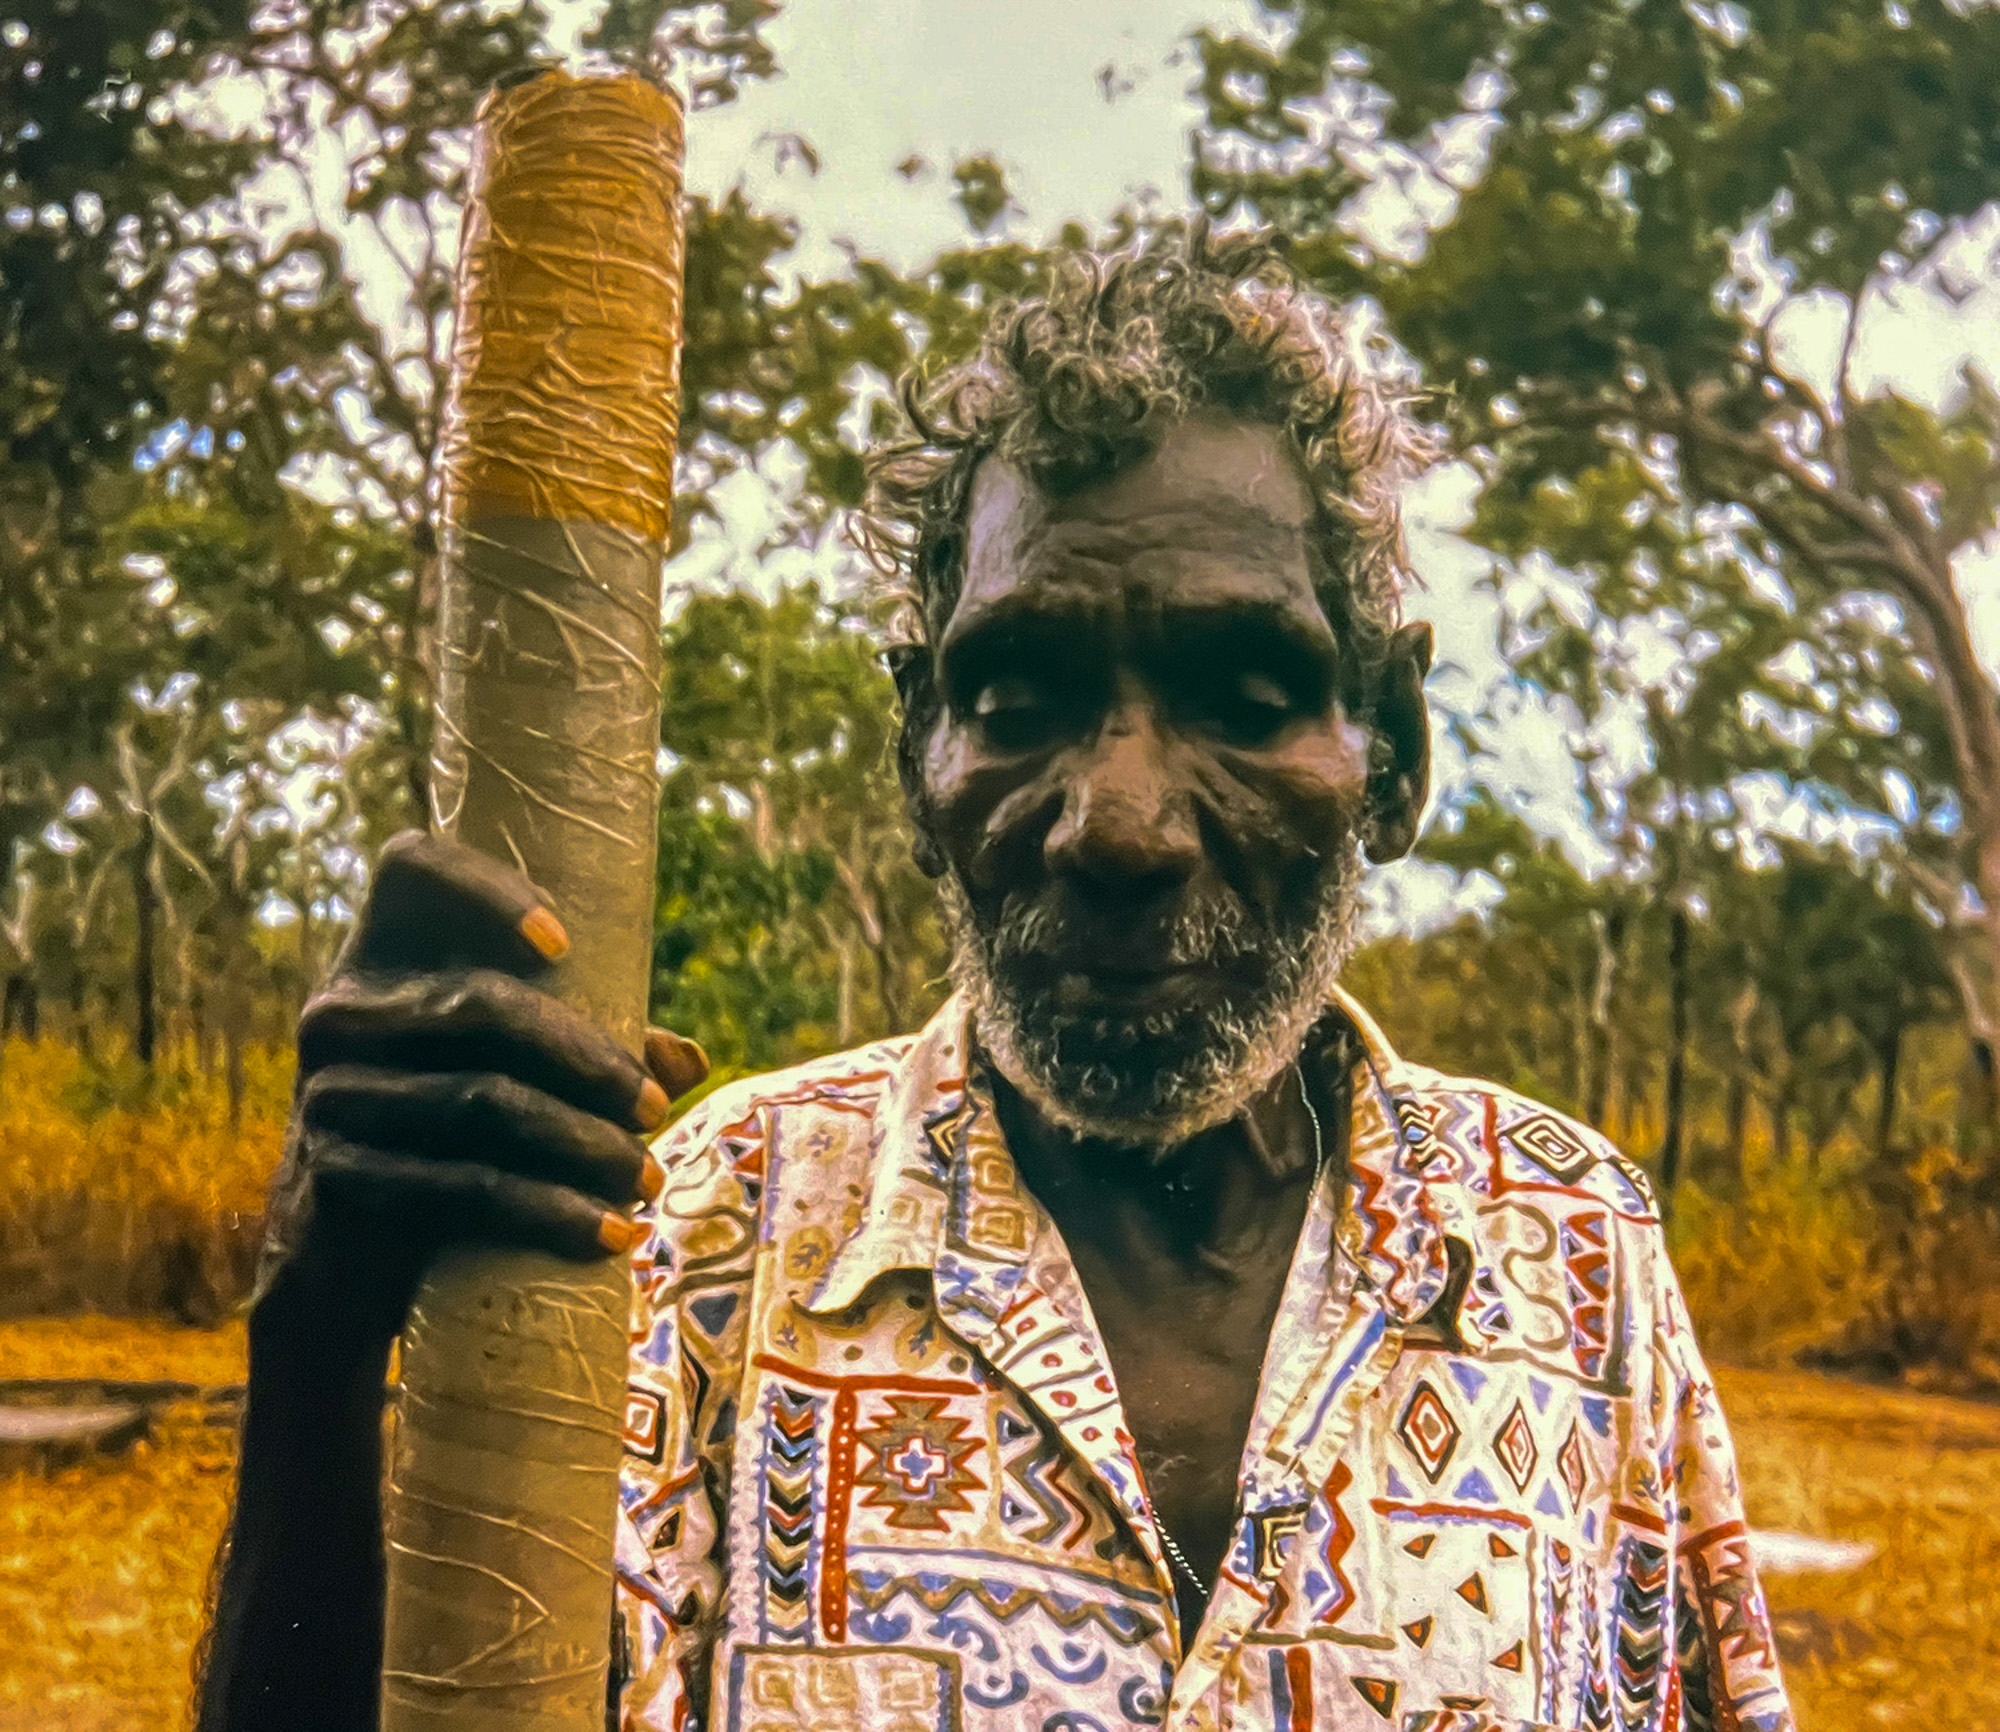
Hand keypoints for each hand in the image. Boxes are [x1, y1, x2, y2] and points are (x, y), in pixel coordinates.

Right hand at [253, 830, 708, 1352]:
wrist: (349, 1262)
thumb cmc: (451, 1137)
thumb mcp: (521, 1077)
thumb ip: (599, 1050)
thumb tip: (689, 1059)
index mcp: (384, 956)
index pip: (410, 867)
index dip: (486, 888)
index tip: (564, 944)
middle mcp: (341, 1011)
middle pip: (481, 1004)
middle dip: (587, 1058)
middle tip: (653, 1109)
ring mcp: (328, 1092)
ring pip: (482, 1100)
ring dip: (584, 1145)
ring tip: (645, 1178)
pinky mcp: (336, 1175)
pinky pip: (462, 1184)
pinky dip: (549, 1211)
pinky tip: (606, 1232)